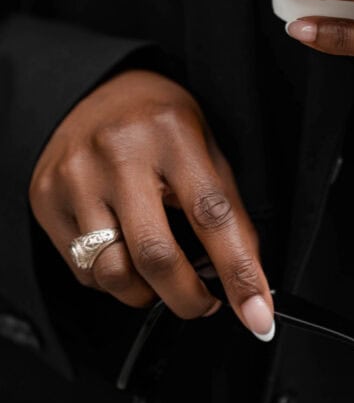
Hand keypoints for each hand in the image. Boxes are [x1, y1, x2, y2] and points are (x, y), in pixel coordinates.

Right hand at [29, 70, 274, 338]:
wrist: (92, 90)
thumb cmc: (157, 122)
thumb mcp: (205, 146)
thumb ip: (225, 208)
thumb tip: (249, 277)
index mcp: (172, 134)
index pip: (213, 215)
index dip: (239, 272)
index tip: (258, 313)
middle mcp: (119, 154)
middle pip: (156, 256)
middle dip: (189, 298)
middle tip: (206, 303)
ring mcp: (76, 178)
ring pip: (114, 274)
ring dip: (147, 293)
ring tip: (161, 275)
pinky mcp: (47, 200)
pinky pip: (83, 271)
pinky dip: (113, 279)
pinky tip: (124, 252)